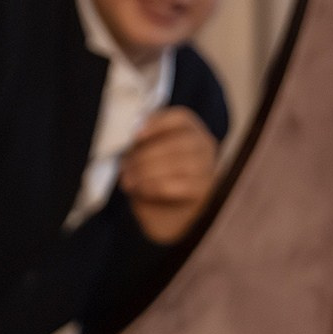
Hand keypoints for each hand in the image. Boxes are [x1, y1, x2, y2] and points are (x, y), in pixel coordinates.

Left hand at [119, 106, 219, 242]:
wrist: (164, 215)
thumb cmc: (154, 178)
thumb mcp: (147, 155)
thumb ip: (142, 143)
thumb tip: (131, 136)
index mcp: (193, 130)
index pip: (180, 118)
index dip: (157, 123)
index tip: (135, 135)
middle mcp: (205, 146)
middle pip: (177, 142)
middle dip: (146, 154)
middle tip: (125, 167)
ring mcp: (207, 169)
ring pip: (177, 163)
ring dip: (146, 172)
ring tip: (128, 180)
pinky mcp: (201, 191)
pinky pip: (175, 185)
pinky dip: (152, 186)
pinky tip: (139, 189)